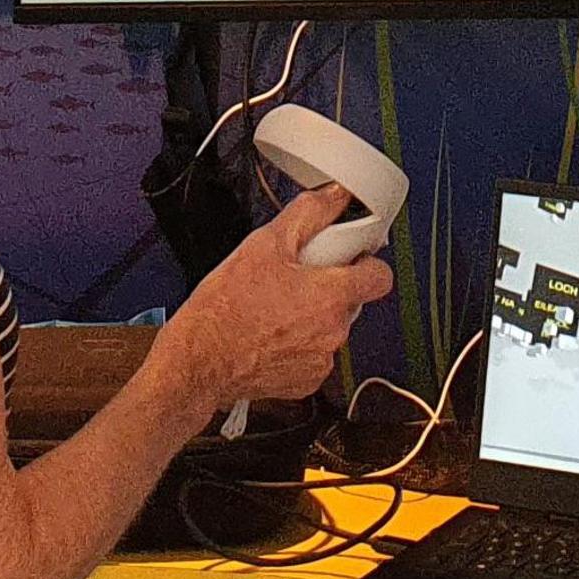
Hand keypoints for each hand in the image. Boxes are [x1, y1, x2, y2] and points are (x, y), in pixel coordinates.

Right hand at [159, 185, 394, 413]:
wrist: (199, 362)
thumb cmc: (226, 309)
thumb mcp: (264, 244)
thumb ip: (309, 214)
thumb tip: (334, 196)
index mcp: (331, 295)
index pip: (380, 276)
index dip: (367, 261)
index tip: (350, 256)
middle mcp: (334, 332)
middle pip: (348, 300)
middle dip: (327, 287)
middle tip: (292, 279)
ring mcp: (320, 360)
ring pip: (328, 328)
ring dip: (310, 317)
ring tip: (272, 308)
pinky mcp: (305, 382)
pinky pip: (312, 355)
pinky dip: (296, 345)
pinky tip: (268, 334)